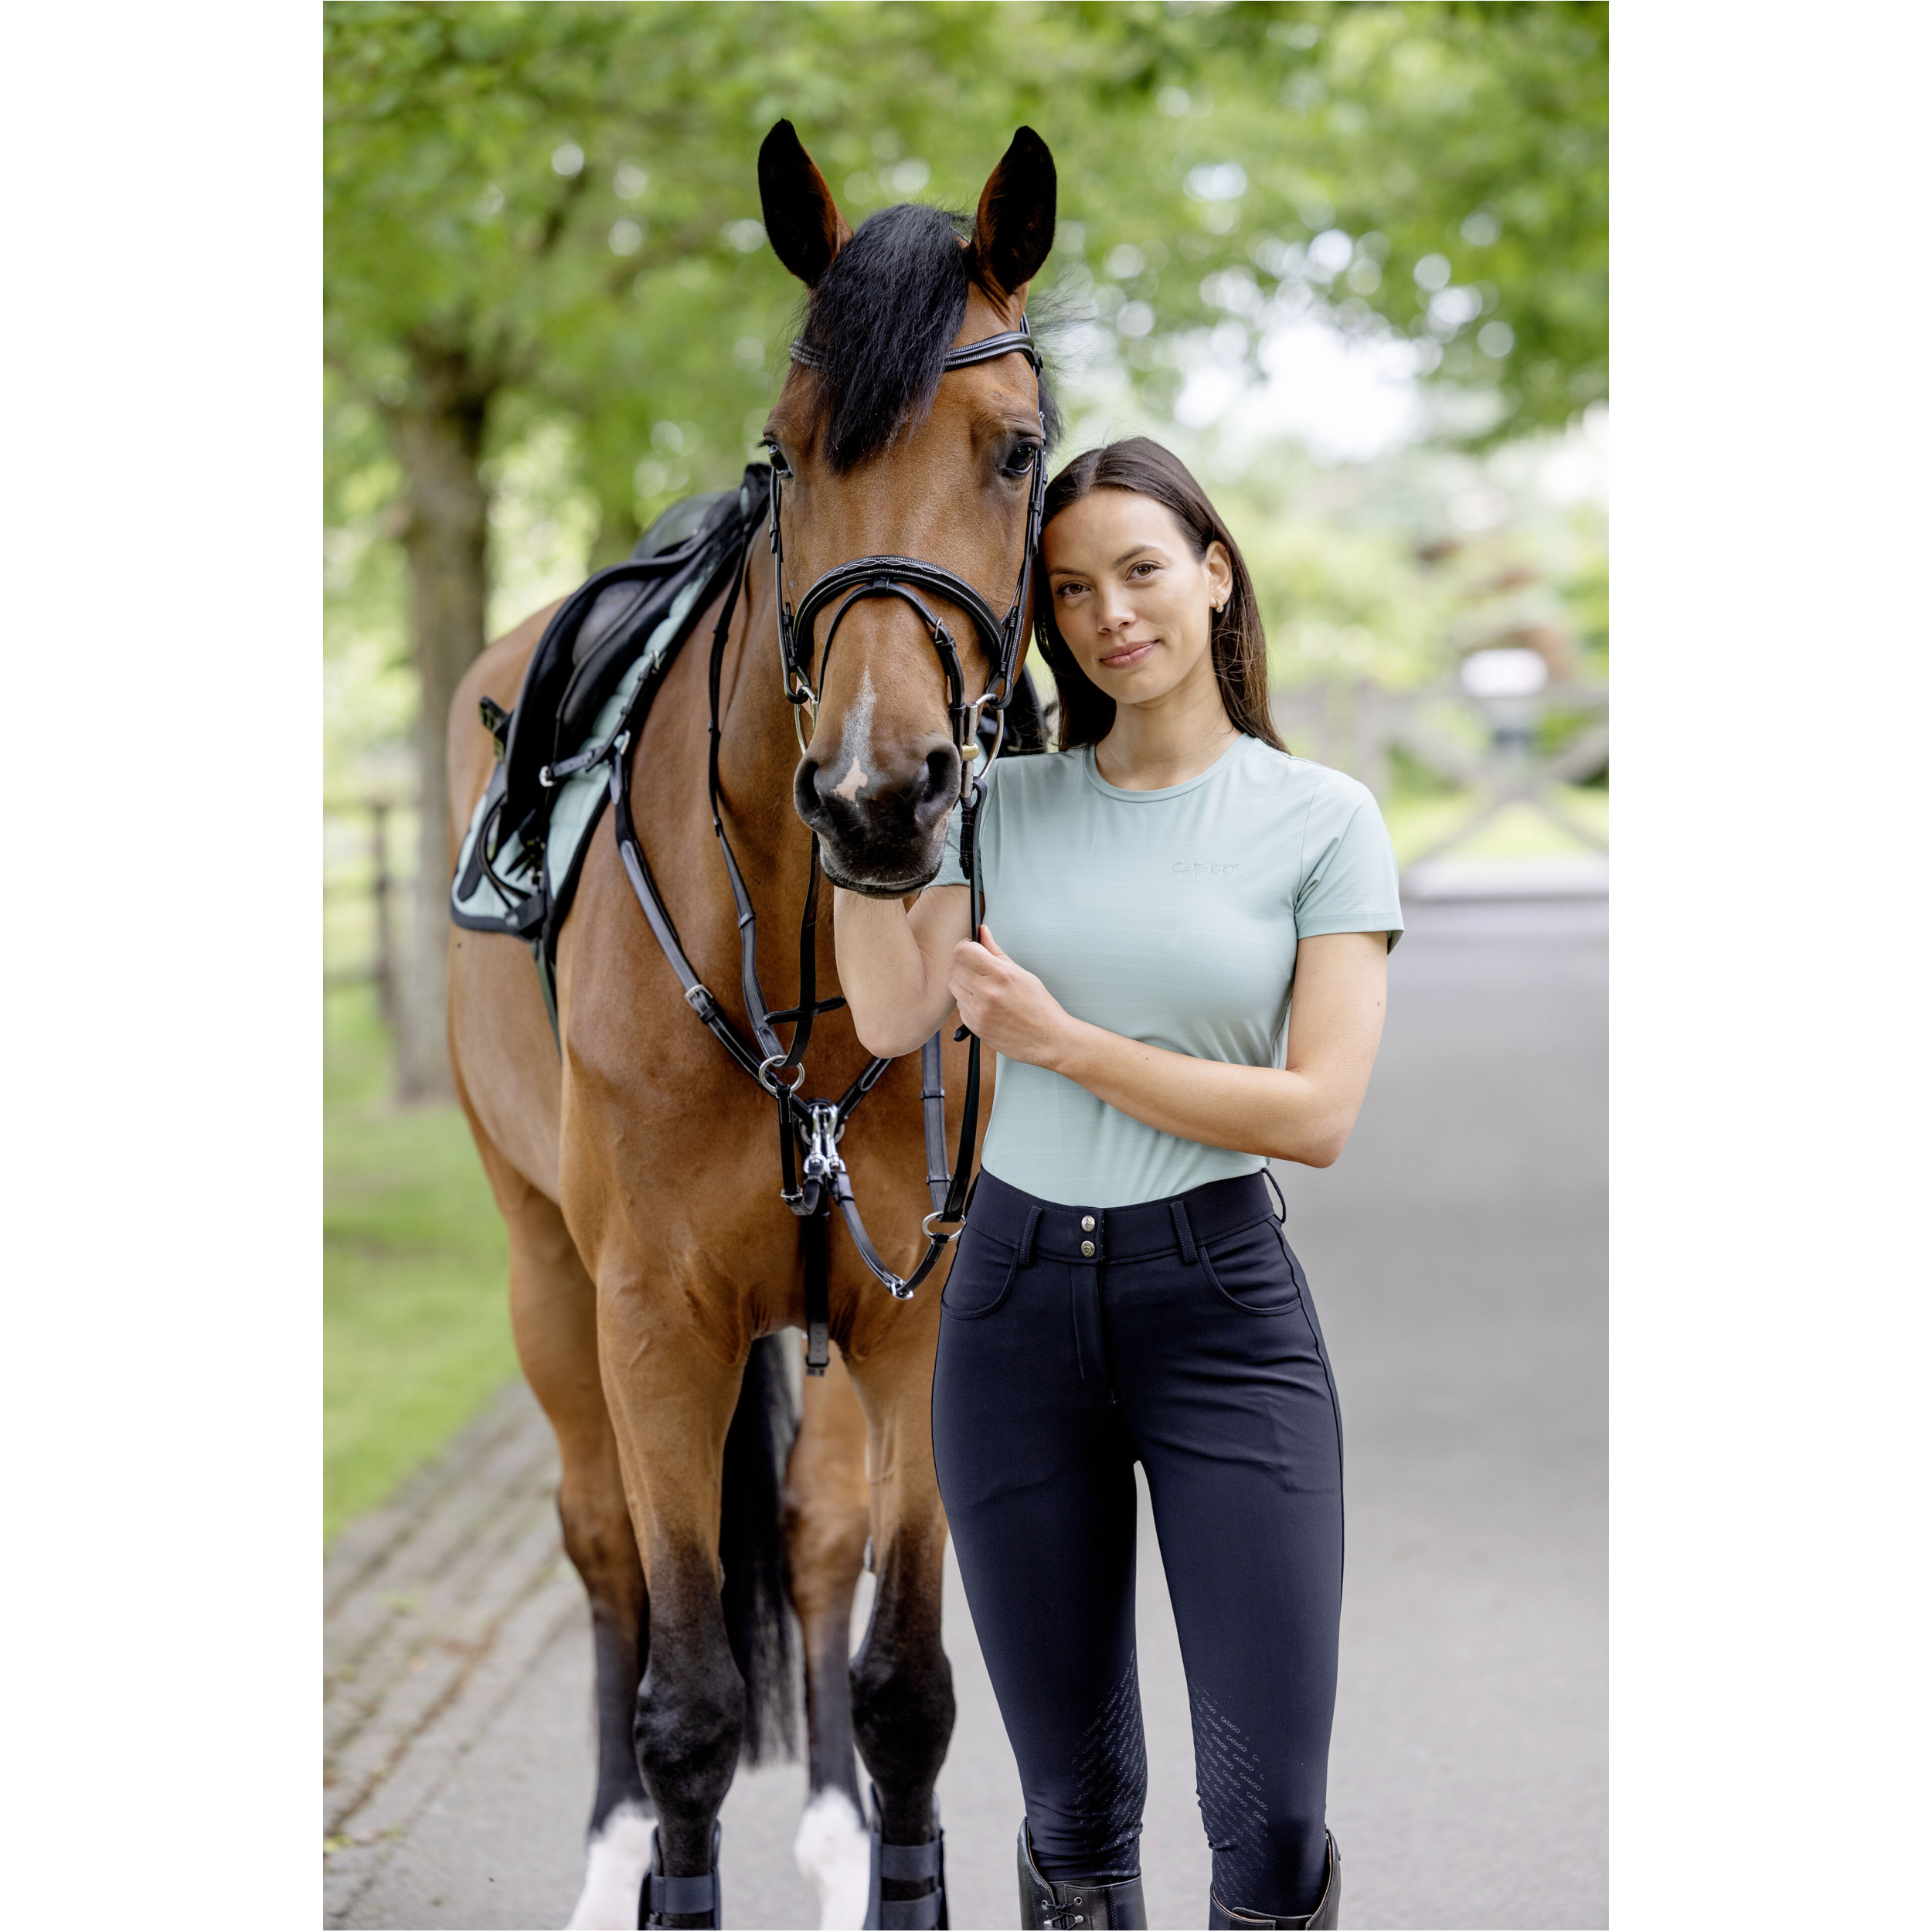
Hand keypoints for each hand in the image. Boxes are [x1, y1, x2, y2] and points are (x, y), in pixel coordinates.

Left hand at [947, 926, 1073, 1069]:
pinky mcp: (974, 1026)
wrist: (1047, 1040)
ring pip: (954, 987)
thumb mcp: (1021, 974)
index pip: (963, 951)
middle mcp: (988, 992)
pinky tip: (986, 1005)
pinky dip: (968, 1003)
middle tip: (976, 968)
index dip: (964, 947)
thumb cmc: (1039, 1006)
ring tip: (983, 989)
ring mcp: (979, 1011)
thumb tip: (982, 931)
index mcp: (1001, 974)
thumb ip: (996, 951)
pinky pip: (959, 1007)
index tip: (970, 949)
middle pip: (953, 968)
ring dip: (963, 984)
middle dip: (962, 965)